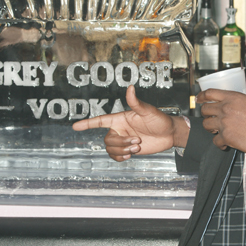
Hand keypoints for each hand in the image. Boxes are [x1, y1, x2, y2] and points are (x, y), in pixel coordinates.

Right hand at [72, 84, 188, 160]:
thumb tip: (130, 88)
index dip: (88, 123)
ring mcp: (124, 140)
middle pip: (108, 140)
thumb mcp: (148, 111)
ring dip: (123, 150)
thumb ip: (136, 102)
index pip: (100, 121)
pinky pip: (116, 156)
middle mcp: (120, 129)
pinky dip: (120, 157)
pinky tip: (130, 155)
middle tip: (138, 140)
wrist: (169, 134)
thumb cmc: (160, 119)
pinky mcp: (128, 150)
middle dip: (121, 143)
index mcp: (120, 119)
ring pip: (111, 149)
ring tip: (137, 146)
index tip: (75, 126)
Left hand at [197, 89, 245, 154]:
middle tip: (210, 117)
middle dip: (206, 114)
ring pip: (206, 125)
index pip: (210, 93)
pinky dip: (219, 143)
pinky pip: (215, 141)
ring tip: (217, 130)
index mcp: (233, 98)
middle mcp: (226, 109)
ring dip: (210, 128)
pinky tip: (225, 143)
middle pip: (205, 109)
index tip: (199, 99)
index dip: (202, 95)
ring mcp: (225, 124)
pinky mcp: (227, 138)